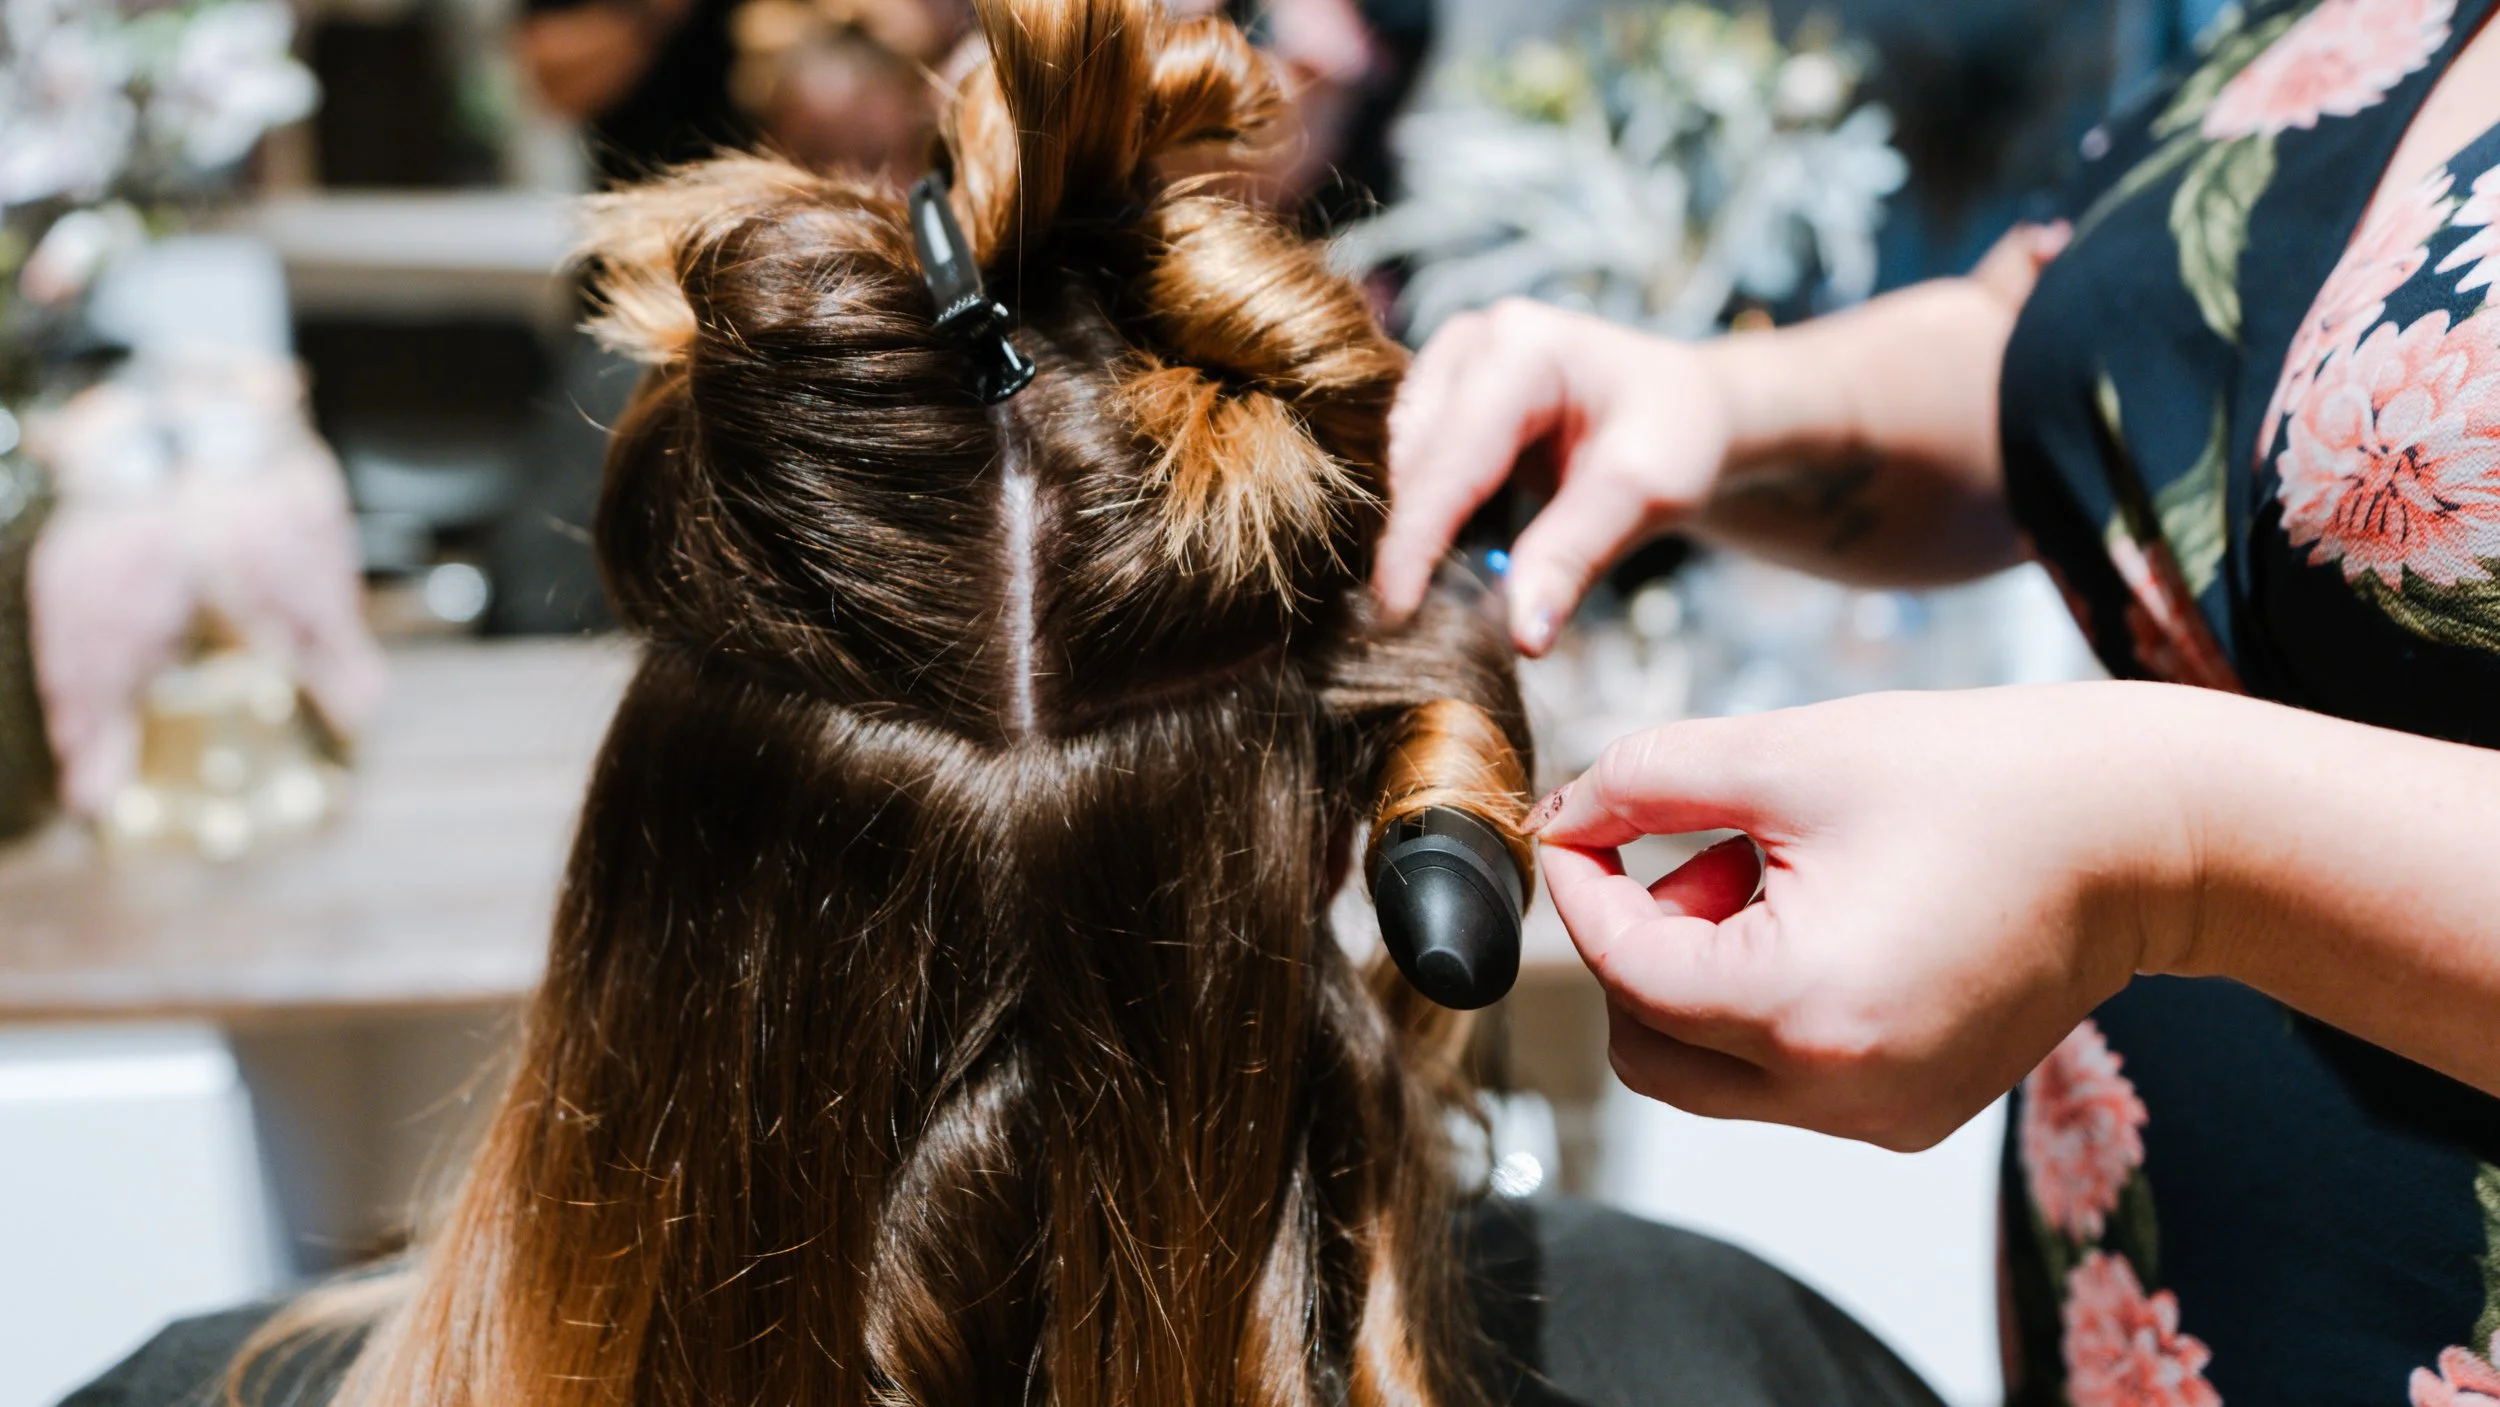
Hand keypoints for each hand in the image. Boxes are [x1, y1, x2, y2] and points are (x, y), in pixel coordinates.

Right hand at [1375, 301, 1729, 655]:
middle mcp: (1469, 342)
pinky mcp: (1439, 398)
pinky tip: (1442, 561)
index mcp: (1521, 347)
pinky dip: (1424, 519)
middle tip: (1421, 626)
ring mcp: (1447, 365)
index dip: (1418, 538)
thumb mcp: (1644, 495)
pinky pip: (1411, 468)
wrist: (1687, 409)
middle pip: (1412, 460)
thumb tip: (1522, 637)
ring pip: (1401, 466)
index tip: (1395, 613)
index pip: (1450, 459)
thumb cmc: (1677, 437)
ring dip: (1414, 532)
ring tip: (1435, 597)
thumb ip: (1574, 559)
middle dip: (1411, 540)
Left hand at [1535, 683, 2206, 1150]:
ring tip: (1779, 875)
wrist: (2145, 829)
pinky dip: (1770, 1005)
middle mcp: (1841, 1093)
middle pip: (1651, 1049)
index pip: (1623, 970)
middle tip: (1702, 856)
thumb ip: (1646, 780)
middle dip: (1642, 948)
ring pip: (1714, 1071)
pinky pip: (1788, 1077)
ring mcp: (1884, 1117)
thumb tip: (1561, 813)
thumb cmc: (1983, 777)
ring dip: (1706, 975)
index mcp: (1802, 1010)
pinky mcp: (1916, 1111)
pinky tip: (1830, 916)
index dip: (1581, 888)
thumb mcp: (1786, 753)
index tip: (1579, 826)